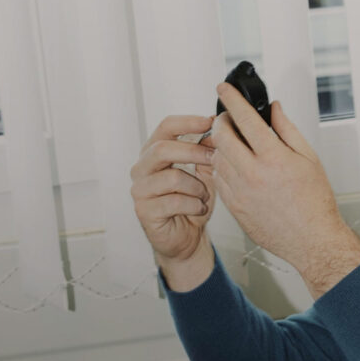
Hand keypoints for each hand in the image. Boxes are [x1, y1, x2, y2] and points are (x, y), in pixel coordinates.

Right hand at [130, 115, 217, 286]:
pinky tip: (199, 209)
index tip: (210, 121)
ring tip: (204, 196)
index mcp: (154, 152)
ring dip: (197, 187)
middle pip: (163, 149)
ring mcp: (140, 190)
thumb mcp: (204, 173)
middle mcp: (142, 168)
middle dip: (194, 152)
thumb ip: (207, 151)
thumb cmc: (193, 202)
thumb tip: (219, 128)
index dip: (188, 122)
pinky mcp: (144, 211)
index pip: (166, 127)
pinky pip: (175, 202)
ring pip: (172, 177)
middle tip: (215, 159)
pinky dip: (194, 205)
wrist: (187, 238)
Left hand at [210, 83, 359, 296]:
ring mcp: (240, 192)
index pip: (245, 119)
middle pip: (221, 135)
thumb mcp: (309, 158)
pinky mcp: (234, 208)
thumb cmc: (315, 202)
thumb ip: (287, 129)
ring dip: (221, 145)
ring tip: (235, 145)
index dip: (232, 99)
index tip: (224, 88)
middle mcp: (253, 174)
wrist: (312, 240)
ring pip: (216, 157)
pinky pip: (218, 180)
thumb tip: (274, 109)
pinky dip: (222, 168)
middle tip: (228, 119)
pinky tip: (235, 167)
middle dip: (221, 121)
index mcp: (274, 158)